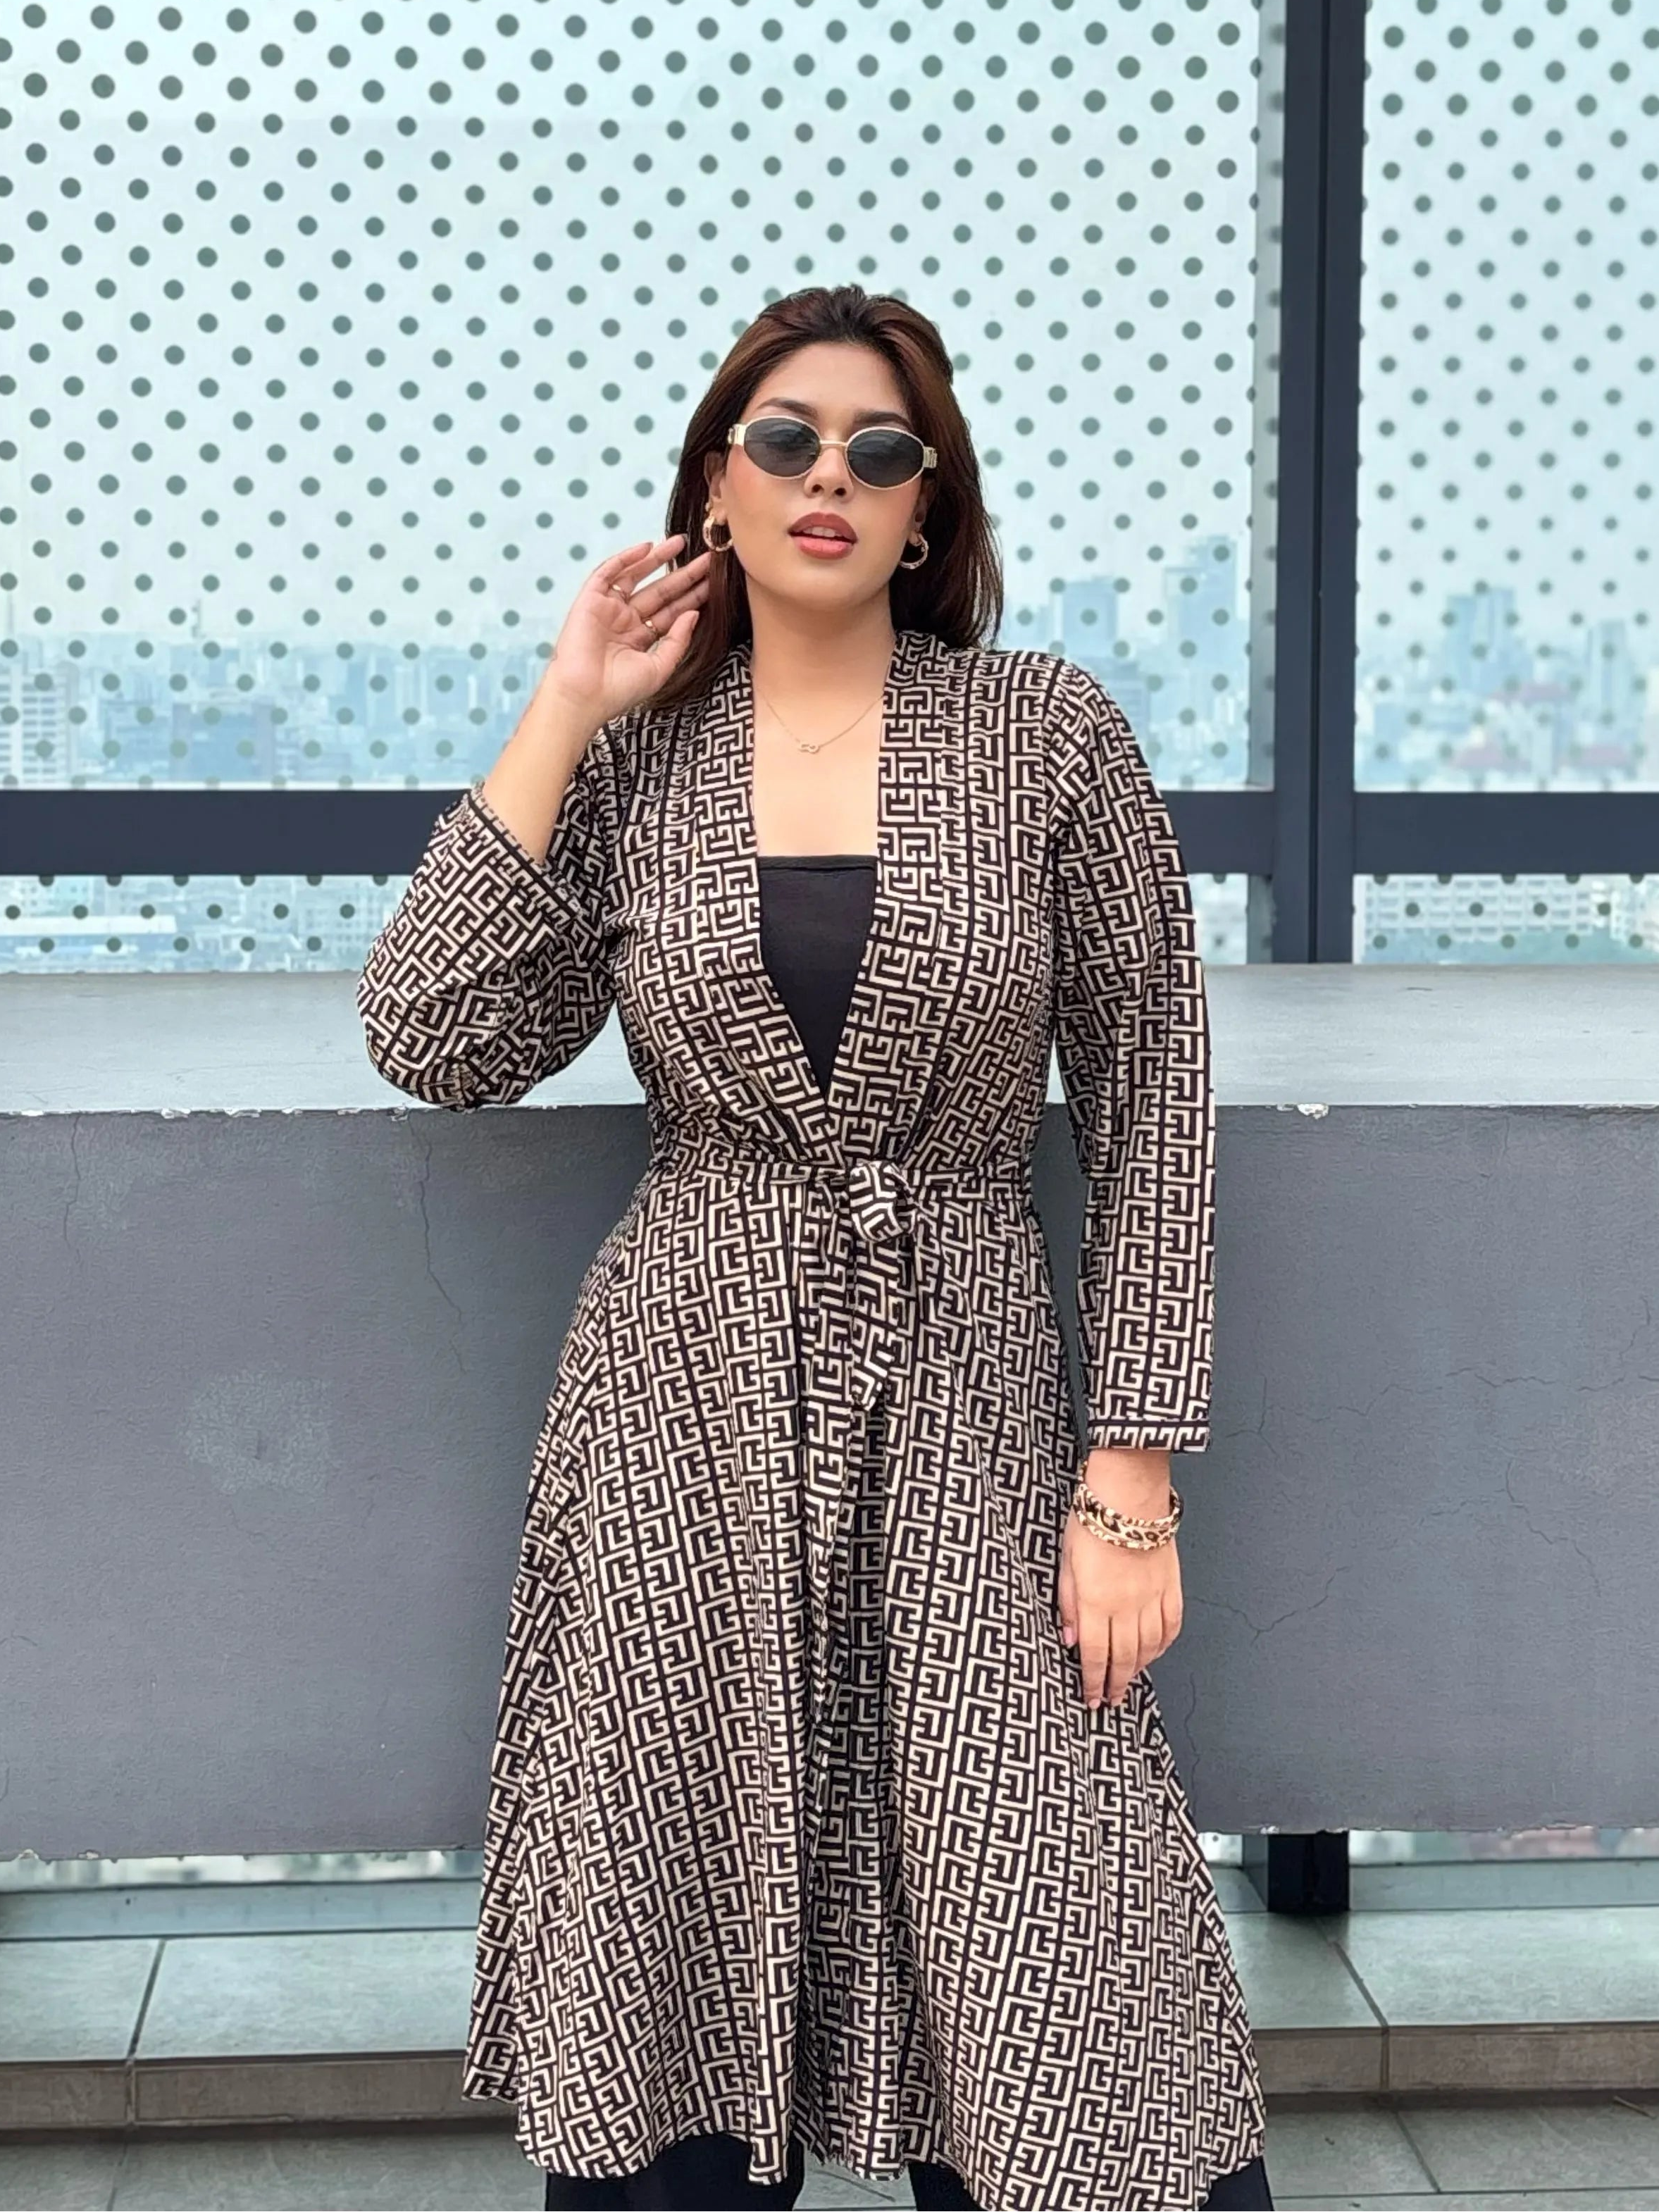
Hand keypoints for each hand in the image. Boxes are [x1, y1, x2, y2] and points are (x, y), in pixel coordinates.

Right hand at [540, 533, 711, 728]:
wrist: (585, 696)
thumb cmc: (620, 691)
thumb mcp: (659, 667)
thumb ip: (678, 640)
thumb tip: (694, 614)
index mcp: (641, 639)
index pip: (671, 612)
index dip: (692, 596)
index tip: (714, 581)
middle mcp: (625, 621)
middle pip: (660, 591)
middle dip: (683, 575)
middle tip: (708, 559)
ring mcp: (608, 609)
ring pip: (636, 576)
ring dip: (657, 558)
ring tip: (681, 542)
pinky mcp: (590, 600)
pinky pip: (608, 573)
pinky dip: (626, 558)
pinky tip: (647, 547)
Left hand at [1057, 1449, 1182, 1710]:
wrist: (1129, 1494)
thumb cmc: (1092, 1520)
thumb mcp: (1065, 1561)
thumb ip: (1067, 1602)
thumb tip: (1067, 1637)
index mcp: (1094, 1603)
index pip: (1093, 1654)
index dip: (1092, 1681)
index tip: (1091, 1699)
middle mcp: (1125, 1607)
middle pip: (1122, 1658)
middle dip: (1115, 1684)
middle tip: (1111, 1701)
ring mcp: (1151, 1598)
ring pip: (1148, 1647)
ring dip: (1139, 1669)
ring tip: (1130, 1681)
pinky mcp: (1170, 1586)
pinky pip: (1171, 1625)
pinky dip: (1164, 1644)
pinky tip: (1156, 1651)